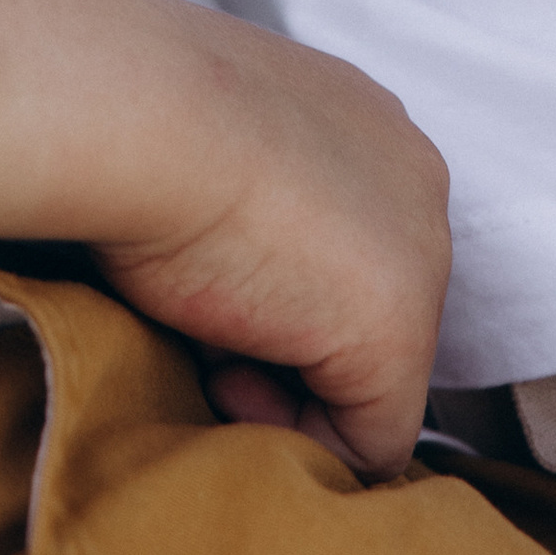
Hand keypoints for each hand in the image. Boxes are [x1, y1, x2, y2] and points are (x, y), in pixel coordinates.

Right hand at [87, 13, 451, 477]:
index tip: (206, 283)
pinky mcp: (398, 334)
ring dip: (285, 384)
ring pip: (368, 374)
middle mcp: (413, 177)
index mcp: (363, 123)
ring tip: (204, 345)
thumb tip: (226, 265)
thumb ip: (242, 193)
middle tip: (200, 329)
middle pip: (360, 307)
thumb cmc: (142, 120)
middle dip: (283, 340)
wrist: (136, 115)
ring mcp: (419, 254)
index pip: (342, 241)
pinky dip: (298, 439)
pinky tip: (224, 378)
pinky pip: (373, 439)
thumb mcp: (206, 146)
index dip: (271, 286)